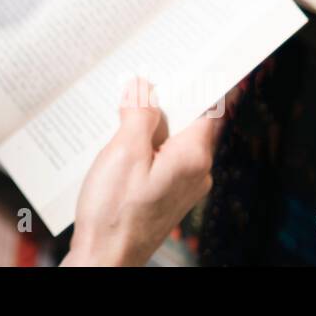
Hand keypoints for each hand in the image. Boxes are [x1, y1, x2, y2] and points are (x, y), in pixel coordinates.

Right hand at [61, 76, 241, 266]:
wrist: (105, 259)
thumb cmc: (114, 212)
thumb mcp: (123, 152)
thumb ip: (138, 115)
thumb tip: (144, 87)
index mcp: (193, 157)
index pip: (210, 106)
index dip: (203, 79)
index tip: (201, 56)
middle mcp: (196, 171)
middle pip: (190, 119)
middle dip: (167, 97)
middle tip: (145, 73)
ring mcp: (182, 185)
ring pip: (173, 138)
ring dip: (151, 120)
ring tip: (125, 103)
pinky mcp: (166, 194)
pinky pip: (162, 156)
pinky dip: (145, 141)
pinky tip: (121, 135)